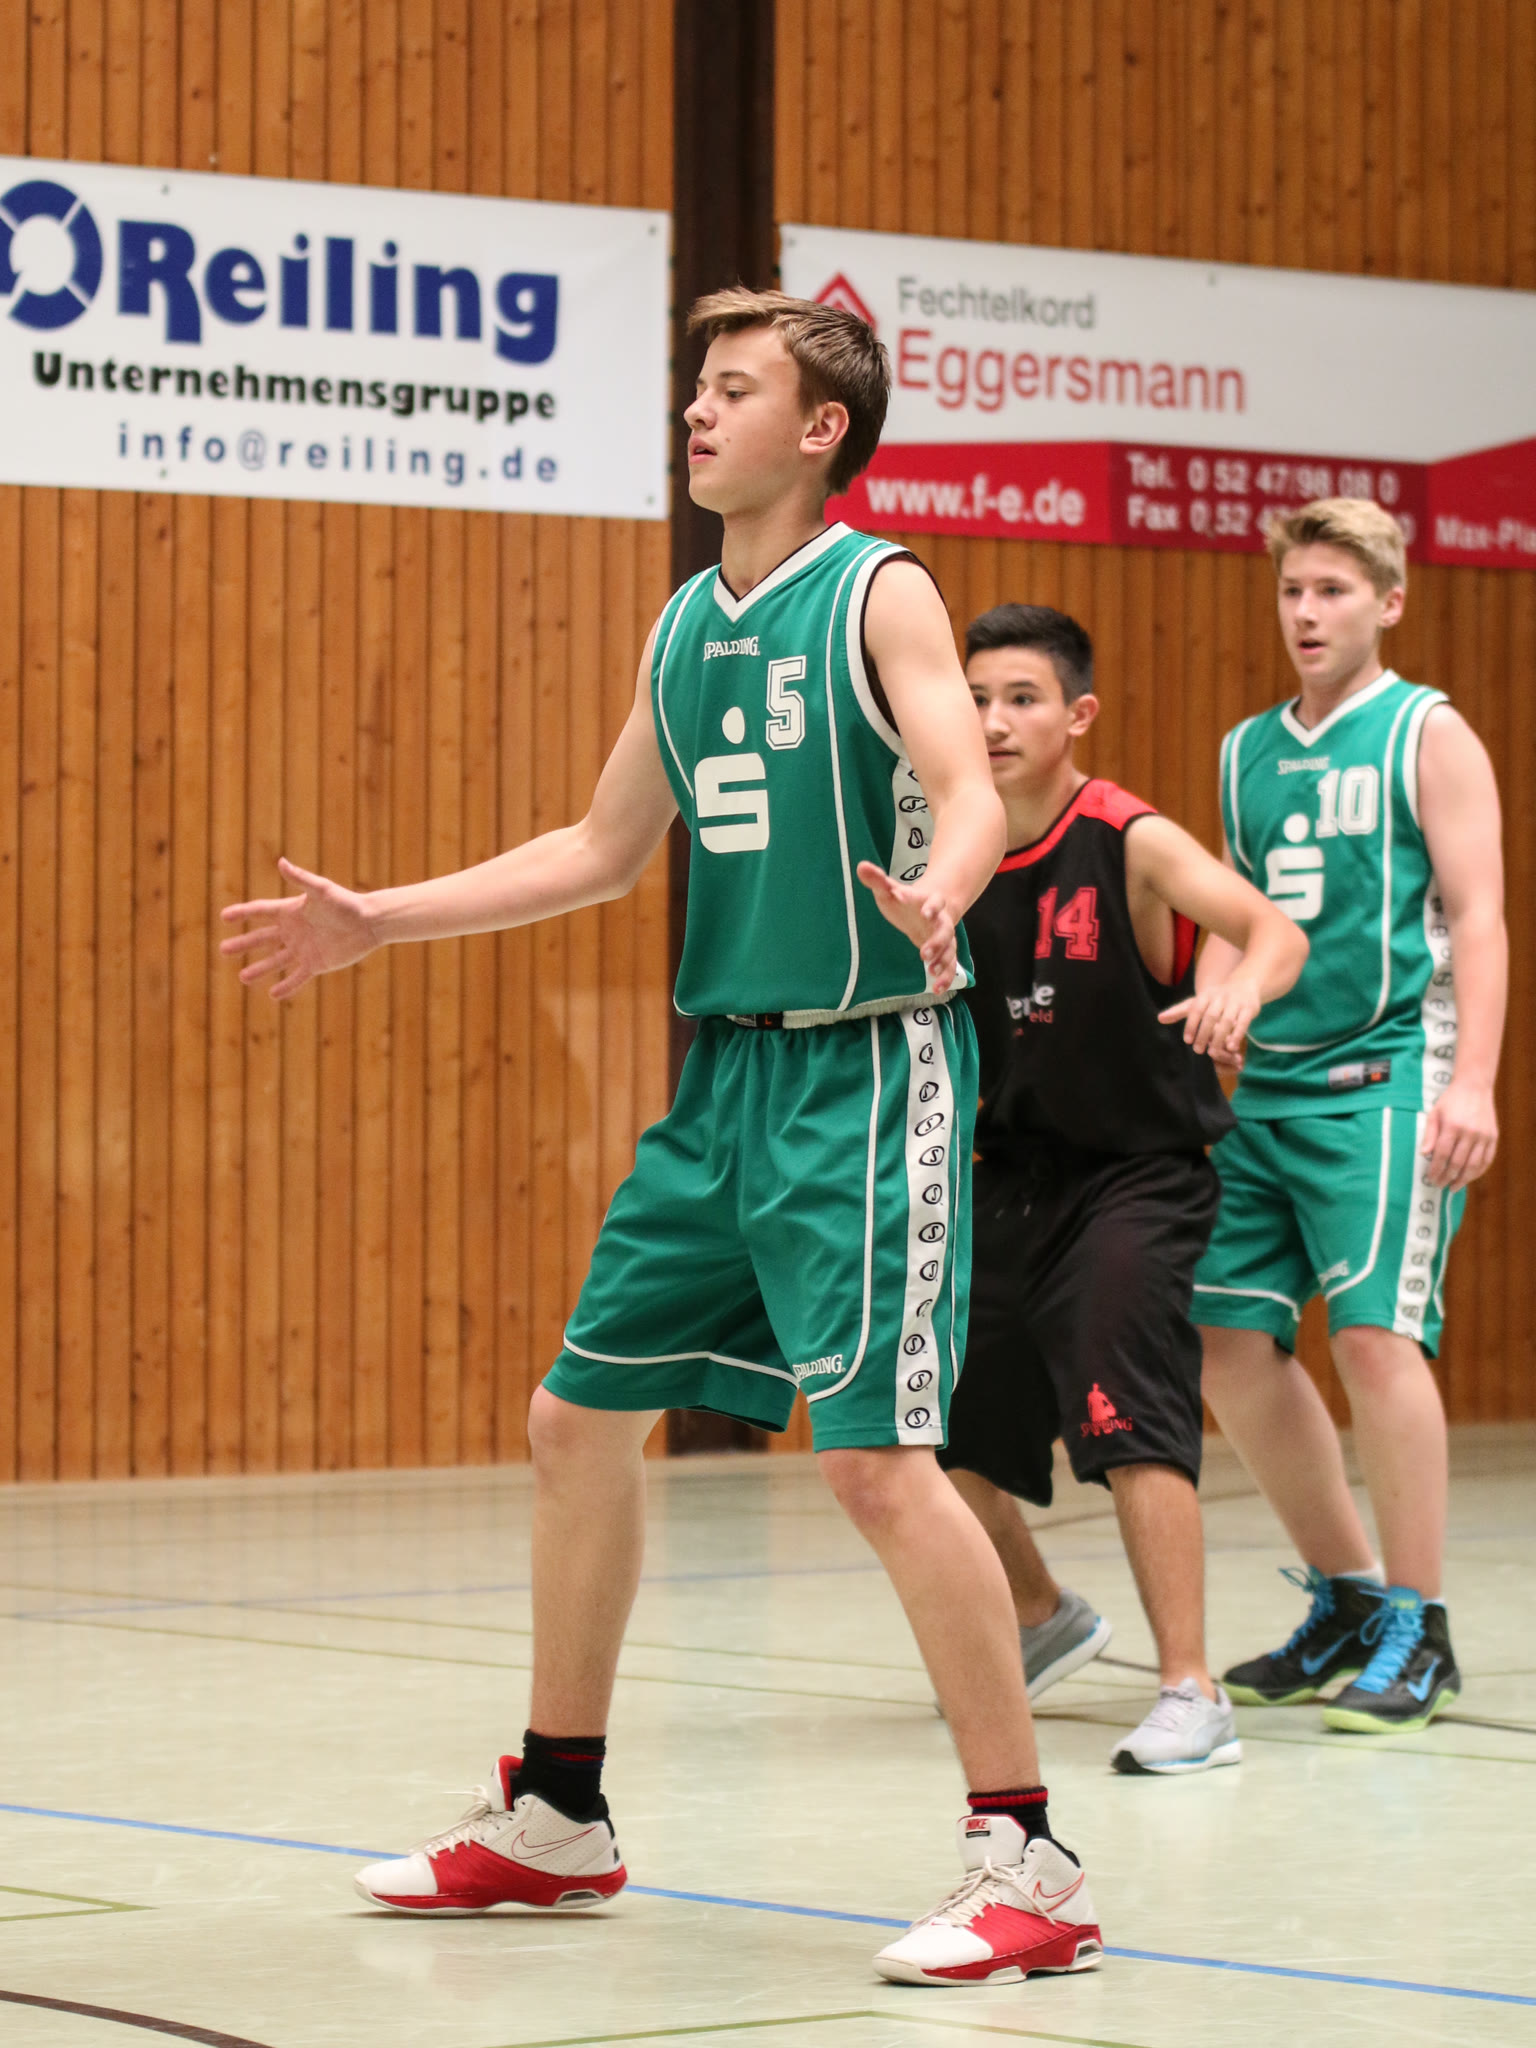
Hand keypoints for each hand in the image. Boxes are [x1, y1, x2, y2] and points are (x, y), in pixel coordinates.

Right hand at [219, 857, 376, 1000]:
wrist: (370, 922)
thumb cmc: (346, 902)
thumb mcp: (321, 889)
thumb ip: (300, 878)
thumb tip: (281, 862)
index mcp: (291, 911)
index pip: (260, 912)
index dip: (243, 913)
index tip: (224, 917)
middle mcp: (293, 931)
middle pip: (262, 939)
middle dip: (243, 944)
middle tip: (223, 950)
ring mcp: (303, 949)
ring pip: (275, 961)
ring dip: (259, 969)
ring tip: (242, 977)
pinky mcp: (316, 964)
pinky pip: (297, 977)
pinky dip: (286, 986)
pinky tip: (273, 994)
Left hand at [856, 861, 957, 992]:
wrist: (930, 908)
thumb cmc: (906, 901)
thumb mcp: (891, 890)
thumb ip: (878, 880)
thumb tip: (861, 866)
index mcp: (930, 902)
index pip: (933, 901)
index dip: (928, 905)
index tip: (919, 909)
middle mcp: (941, 920)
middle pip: (945, 930)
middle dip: (937, 941)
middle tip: (924, 953)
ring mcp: (945, 937)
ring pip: (950, 949)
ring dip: (942, 961)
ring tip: (932, 971)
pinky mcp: (944, 952)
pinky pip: (949, 965)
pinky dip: (945, 977)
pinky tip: (937, 989)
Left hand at [1159, 973, 1263, 1060]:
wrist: (1244, 984)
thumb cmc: (1216, 998)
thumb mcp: (1198, 1001)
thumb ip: (1180, 1010)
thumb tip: (1159, 1018)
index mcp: (1206, 995)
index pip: (1196, 1009)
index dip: (1191, 1024)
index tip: (1187, 1040)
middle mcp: (1221, 997)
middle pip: (1211, 1016)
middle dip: (1204, 1034)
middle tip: (1198, 1050)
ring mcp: (1236, 1002)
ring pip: (1227, 1021)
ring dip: (1220, 1037)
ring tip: (1213, 1052)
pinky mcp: (1249, 1009)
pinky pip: (1243, 1022)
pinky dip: (1237, 1035)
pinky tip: (1231, 1047)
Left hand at [1421, 1080, 1497, 1190]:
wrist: (1474, 1087)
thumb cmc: (1450, 1101)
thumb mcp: (1434, 1113)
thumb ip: (1429, 1134)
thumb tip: (1423, 1154)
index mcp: (1452, 1126)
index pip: (1442, 1154)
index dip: (1435, 1169)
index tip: (1430, 1178)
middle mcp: (1470, 1132)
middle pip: (1457, 1162)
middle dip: (1447, 1177)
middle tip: (1439, 1185)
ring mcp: (1484, 1136)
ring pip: (1474, 1165)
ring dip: (1463, 1179)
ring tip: (1453, 1187)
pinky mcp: (1494, 1137)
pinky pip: (1487, 1160)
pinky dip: (1479, 1171)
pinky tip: (1469, 1177)